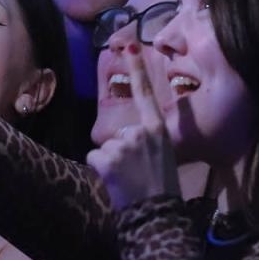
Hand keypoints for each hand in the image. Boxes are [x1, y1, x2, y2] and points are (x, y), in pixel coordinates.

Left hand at [86, 44, 179, 209]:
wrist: (157, 215)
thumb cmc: (163, 190)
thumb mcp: (164, 157)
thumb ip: (148, 141)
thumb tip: (129, 140)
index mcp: (158, 129)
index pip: (145, 94)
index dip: (136, 69)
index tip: (128, 44)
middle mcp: (141, 132)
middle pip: (118, 134)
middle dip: (120, 152)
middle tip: (137, 173)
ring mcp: (123, 145)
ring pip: (105, 148)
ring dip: (111, 164)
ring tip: (129, 180)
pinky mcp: (106, 159)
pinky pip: (94, 159)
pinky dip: (100, 172)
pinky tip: (116, 183)